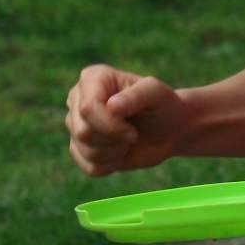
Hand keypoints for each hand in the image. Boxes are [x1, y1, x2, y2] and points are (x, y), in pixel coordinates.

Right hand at [64, 64, 192, 175]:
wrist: (169, 130)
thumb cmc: (163, 106)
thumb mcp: (157, 94)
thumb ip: (137, 96)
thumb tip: (111, 106)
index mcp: (92, 78)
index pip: (87, 109)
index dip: (111, 126)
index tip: (133, 130)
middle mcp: (77, 99)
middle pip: (83, 131)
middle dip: (115, 139)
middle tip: (134, 133)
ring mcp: (75, 124)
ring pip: (85, 150)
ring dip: (115, 152)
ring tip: (129, 139)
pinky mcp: (79, 147)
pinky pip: (89, 167)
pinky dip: (111, 165)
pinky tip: (122, 152)